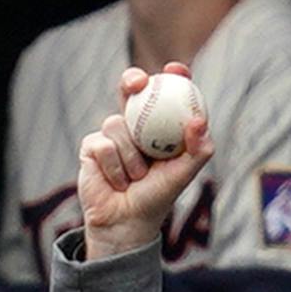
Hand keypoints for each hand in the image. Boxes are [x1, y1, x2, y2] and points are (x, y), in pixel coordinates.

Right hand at [77, 63, 214, 259]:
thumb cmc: (158, 197)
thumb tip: (198, 120)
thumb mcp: (184, 174)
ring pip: (117, 124)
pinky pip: (103, 144)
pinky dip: (114, 166)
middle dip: (133, 79)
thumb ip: (198, 149)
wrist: (127, 222)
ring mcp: (111, 133)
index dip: (170, 76)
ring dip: (131, 156)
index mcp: (159, 124)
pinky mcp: (91, 145)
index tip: (176, 69)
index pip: (165, 93)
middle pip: (131, 88)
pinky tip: (117, 183)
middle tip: (140, 83)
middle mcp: (135, 124)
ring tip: (136, 178)